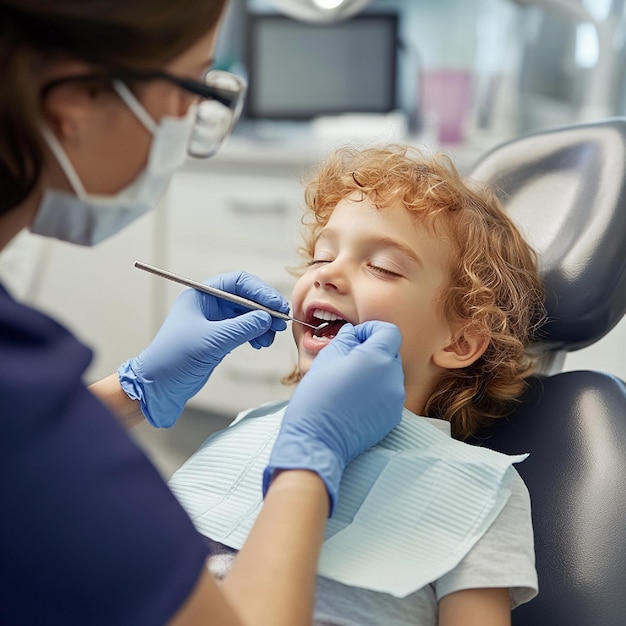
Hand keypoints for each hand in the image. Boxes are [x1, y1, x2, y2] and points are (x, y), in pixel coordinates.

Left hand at [118, 272, 288, 426]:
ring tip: (269, 338)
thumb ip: (242, 327)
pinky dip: (256, 335)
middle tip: (280, 322)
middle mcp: (209, 305)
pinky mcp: (218, 339)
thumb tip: (266, 318)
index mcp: (202, 295)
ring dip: (263, 324)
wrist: (157, 387)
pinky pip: (244, 330)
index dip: (261, 292)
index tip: (277, 306)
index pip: (239, 283)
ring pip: (248, 315)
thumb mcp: (212, 341)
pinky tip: (260, 343)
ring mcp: (214, 322)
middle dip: (265, 309)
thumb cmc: (173, 359)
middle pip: (246, 298)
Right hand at [263, 321, 404, 514]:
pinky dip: (376, 392)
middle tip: (348, 359)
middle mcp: (392, 377)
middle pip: (390, 352)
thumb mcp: (327, 358)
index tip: (355, 337)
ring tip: (349, 382)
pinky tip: (354, 400)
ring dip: (374, 372)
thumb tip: (353, 334)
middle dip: (372, 350)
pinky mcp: (392, 417)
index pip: (388, 331)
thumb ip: (345, 339)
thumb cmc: (317, 397)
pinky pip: (388, 395)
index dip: (371, 329)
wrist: (317, 440)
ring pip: (389, 374)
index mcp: (376, 358)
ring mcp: (395, 399)